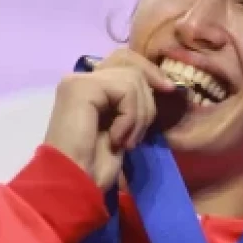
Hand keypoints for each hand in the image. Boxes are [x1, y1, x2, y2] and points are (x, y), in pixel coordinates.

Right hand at [43, 49, 178, 188]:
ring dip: (139, 116)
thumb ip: (131, 102)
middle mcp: (82, 78)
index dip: (150, 71)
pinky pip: (125, 90)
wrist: (74, 183)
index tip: (168, 90)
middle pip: (132, 65)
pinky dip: (130, 118)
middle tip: (137, 134)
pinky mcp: (81, 87)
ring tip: (125, 141)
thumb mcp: (122, 128)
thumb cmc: (95, 166)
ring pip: (133, 78)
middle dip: (147, 101)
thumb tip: (160, 83)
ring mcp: (79, 80)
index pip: (125, 59)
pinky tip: (116, 139)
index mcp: (90, 87)